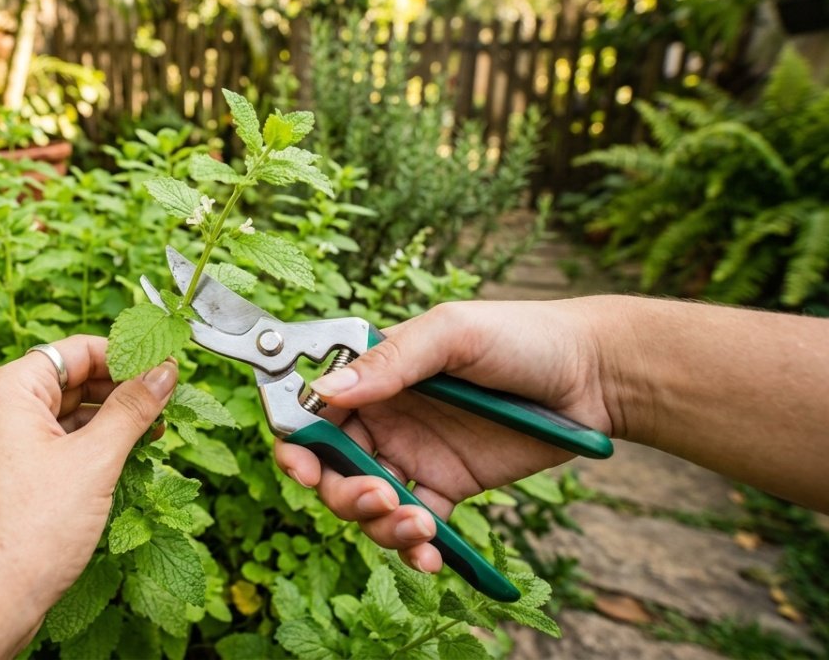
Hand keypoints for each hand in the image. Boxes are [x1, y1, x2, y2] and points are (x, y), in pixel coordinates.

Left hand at [0, 335, 176, 658]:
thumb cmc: (21, 537)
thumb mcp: (93, 463)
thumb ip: (132, 411)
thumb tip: (162, 374)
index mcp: (7, 391)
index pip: (76, 350)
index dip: (126, 357)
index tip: (167, 370)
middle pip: (69, 380)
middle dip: (120, 391)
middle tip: (168, 405)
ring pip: (62, 417)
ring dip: (106, 424)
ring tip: (152, 438)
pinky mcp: (2, 479)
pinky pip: (50, 448)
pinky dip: (85, 452)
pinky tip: (120, 466)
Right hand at [275, 299, 618, 573]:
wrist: (593, 376)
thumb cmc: (522, 336)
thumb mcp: (452, 334)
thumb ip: (389, 362)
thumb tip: (324, 391)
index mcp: (375, 375)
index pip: (314, 412)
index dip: (298, 444)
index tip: (303, 468)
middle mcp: (385, 418)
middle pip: (333, 469)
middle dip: (343, 493)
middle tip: (380, 496)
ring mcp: (414, 456)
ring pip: (368, 504)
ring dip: (379, 524)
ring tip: (419, 524)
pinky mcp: (448, 489)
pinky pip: (415, 528)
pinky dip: (414, 549)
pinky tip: (431, 557)